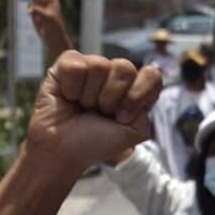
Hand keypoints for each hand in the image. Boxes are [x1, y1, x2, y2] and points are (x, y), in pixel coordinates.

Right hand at [25, 52, 161, 176]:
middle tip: (100, 113)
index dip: (138, 95)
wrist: (63, 150)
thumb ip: (147, 109)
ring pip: (99, 65)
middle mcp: (115, 76)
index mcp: (136, 90)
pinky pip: (75, 65)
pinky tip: (69, 98)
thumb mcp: (135, 133)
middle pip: (125, 68)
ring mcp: (92, 67)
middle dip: (111, 98)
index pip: (152, 75)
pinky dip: (71, 88)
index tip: (123, 118)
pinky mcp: (67, 64)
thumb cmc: (97, 142)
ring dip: (90, 95)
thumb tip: (136, 87)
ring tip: (83, 107)